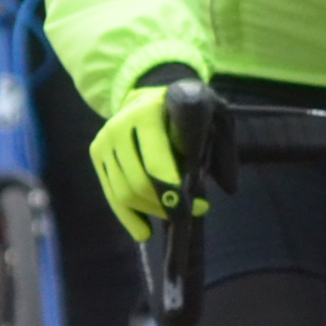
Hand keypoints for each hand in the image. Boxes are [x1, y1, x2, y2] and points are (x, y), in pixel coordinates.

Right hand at [91, 72, 223, 240]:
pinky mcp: (97, 154)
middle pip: (140, 183)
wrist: (148, 94)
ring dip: (151, 211)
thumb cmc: (186, 109)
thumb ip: (222, 145)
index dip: (177, 191)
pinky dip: (128, 217)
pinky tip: (145, 231)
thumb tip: (229, 188)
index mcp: (146, 114)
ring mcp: (104, 140)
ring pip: (125, 193)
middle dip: (167, 205)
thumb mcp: (211, 114)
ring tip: (174, 216)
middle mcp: (119, 126)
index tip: (200, 207)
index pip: (157, 164)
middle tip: (193, 212)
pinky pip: (111, 195)